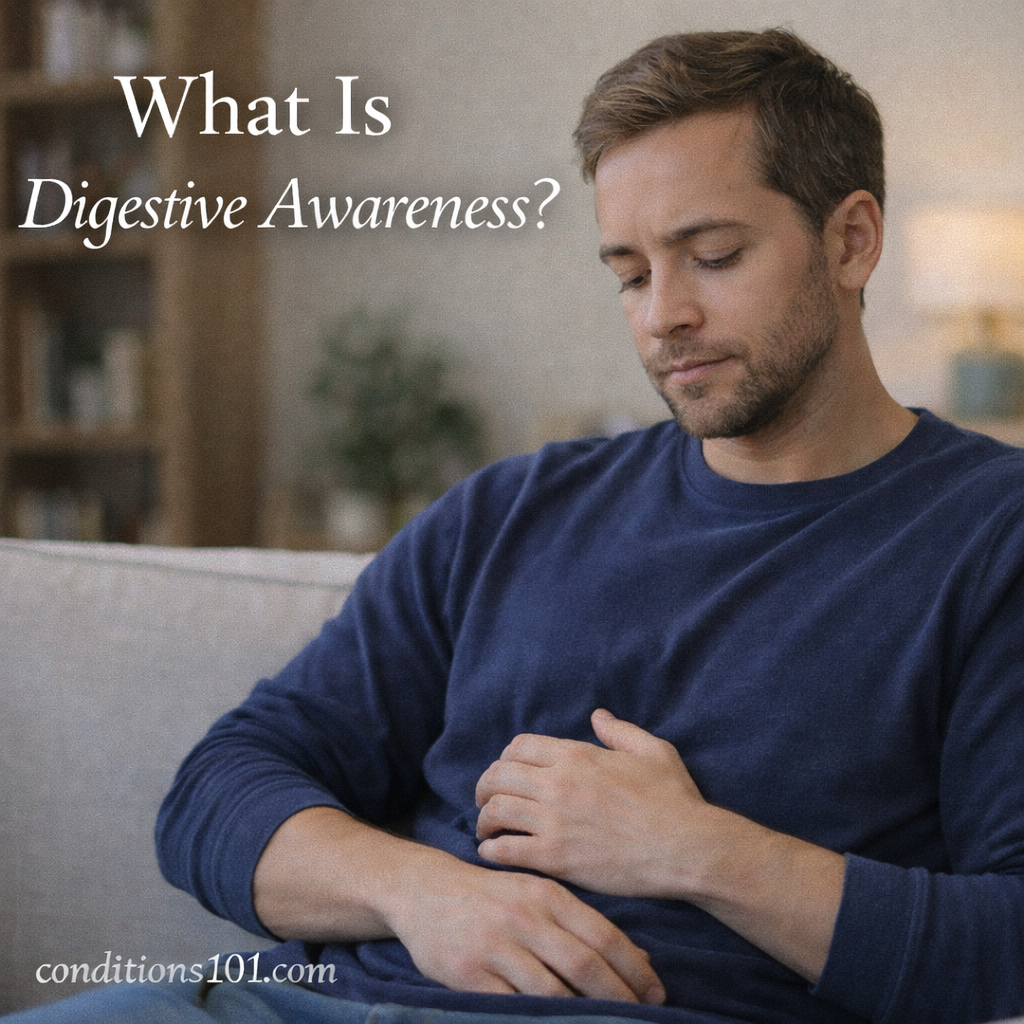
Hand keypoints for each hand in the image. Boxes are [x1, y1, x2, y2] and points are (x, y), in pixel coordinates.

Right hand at [382, 852, 664, 1003]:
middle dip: (621, 998)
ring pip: (553, 993)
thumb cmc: (493, 896)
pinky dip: (542, 1020)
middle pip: (585, 967)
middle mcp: (525, 918)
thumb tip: (637, 958)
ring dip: (585, 1015)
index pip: (604, 936)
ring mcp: (497, 948)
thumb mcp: (538, 895)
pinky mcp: (470, 976)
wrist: (425, 891)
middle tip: (644, 1017)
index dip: (635, 970)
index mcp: (547, 895)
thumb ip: (581, 924)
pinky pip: (515, 1007)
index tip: (657, 994)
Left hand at [475, 710, 845, 983]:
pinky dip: (491, 851)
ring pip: (495, 811)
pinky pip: (506, 850)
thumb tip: (598, 716)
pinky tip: (492, 853)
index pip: (518, 747)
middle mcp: (558, 783)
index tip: (506, 772)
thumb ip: (619, 731)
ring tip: (485, 829)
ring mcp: (554, 821)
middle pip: (498, 776)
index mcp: (576, 754)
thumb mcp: (652, 750)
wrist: (686, 846)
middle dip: (485, 787)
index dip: (506, 759)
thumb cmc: (674, 799)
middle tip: (485, 799)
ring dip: (483, 819)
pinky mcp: (556, 857)